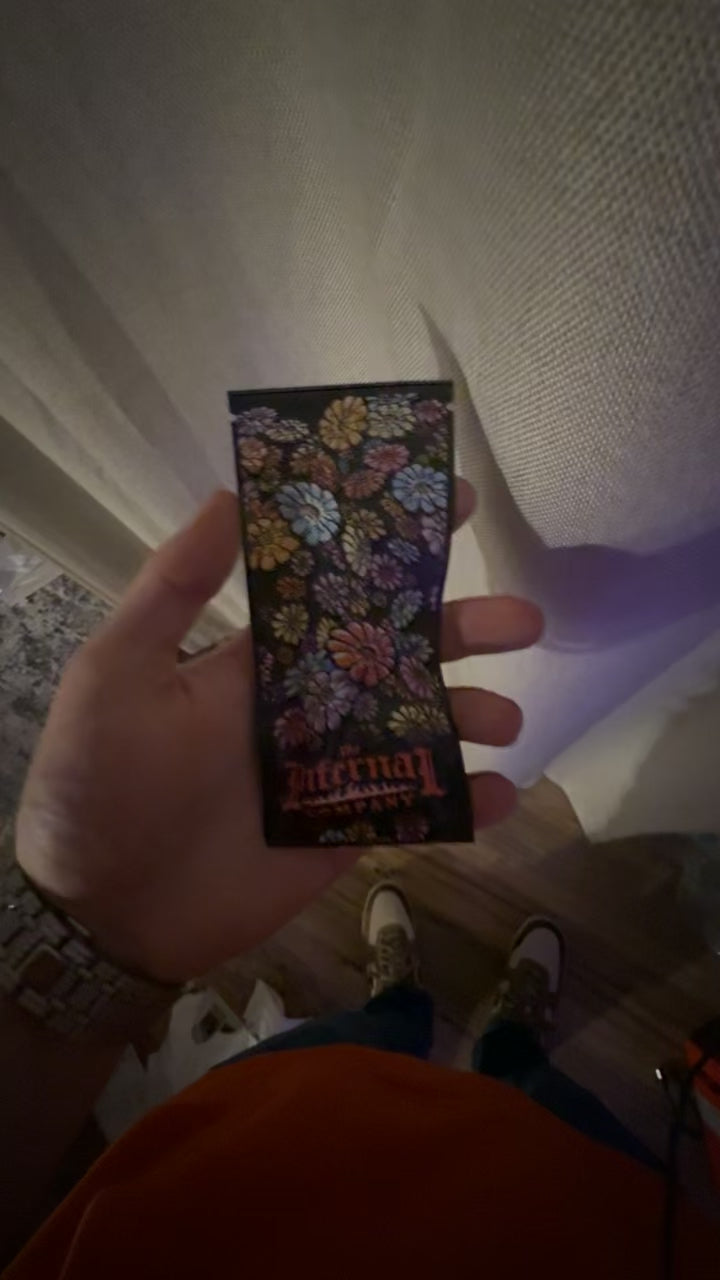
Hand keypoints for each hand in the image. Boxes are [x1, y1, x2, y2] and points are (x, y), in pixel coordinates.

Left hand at [16, 486, 542, 982]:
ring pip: (420, 727)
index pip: (339, 586)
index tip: (452, 503)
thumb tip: (229, 494)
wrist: (102, 912)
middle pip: (401, 652)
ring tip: (508, 717)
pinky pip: (414, 806)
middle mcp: (306, 702)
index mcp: (260, 657)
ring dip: (472, 714)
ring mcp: (331, 769)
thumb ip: (173, 588)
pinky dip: (461, 802)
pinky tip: (500, 795)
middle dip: (462, 629)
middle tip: (523, 618)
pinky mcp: (343, 830)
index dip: (393, 546)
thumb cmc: (100, 783)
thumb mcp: (117, 672)